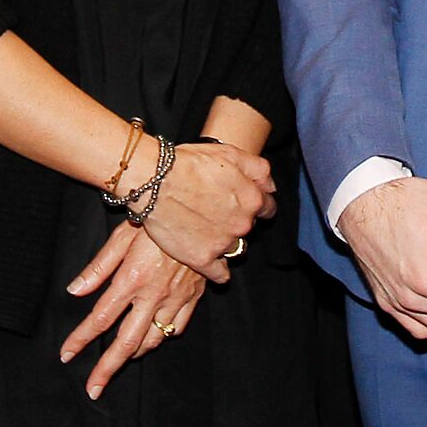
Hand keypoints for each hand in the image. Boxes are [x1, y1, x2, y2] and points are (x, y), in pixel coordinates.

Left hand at [61, 221, 207, 398]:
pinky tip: (154, 336)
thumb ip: (98, 267)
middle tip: (94, 387)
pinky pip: (178, 325)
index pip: (100, 318)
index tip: (67, 355)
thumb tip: (74, 291)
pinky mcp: (194, 295)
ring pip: (154, 338)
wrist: (204, 210)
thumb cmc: (157, 217)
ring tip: (122, 359)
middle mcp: (153, 295)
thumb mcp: (122, 236)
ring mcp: (176, 298)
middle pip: (126, 341)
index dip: (80, 339)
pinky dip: (164, 335)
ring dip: (135, 353)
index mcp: (131, 280)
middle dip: (108, 368)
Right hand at [138, 138, 273, 282]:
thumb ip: (258, 169)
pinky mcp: (202, 259)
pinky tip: (210, 260)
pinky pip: (219, 273)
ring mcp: (223, 244)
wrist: (155, 181)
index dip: (256, 204)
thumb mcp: (230, 153)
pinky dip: (217, 270)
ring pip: (234, 248)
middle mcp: (242, 224)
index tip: (243, 203)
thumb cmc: (189, 163)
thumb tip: (270, 187)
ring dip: (225, 241)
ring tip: (206, 230)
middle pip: (248, 227)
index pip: (267, 208)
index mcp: (251, 199)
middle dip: (237, 220)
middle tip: (216, 210)